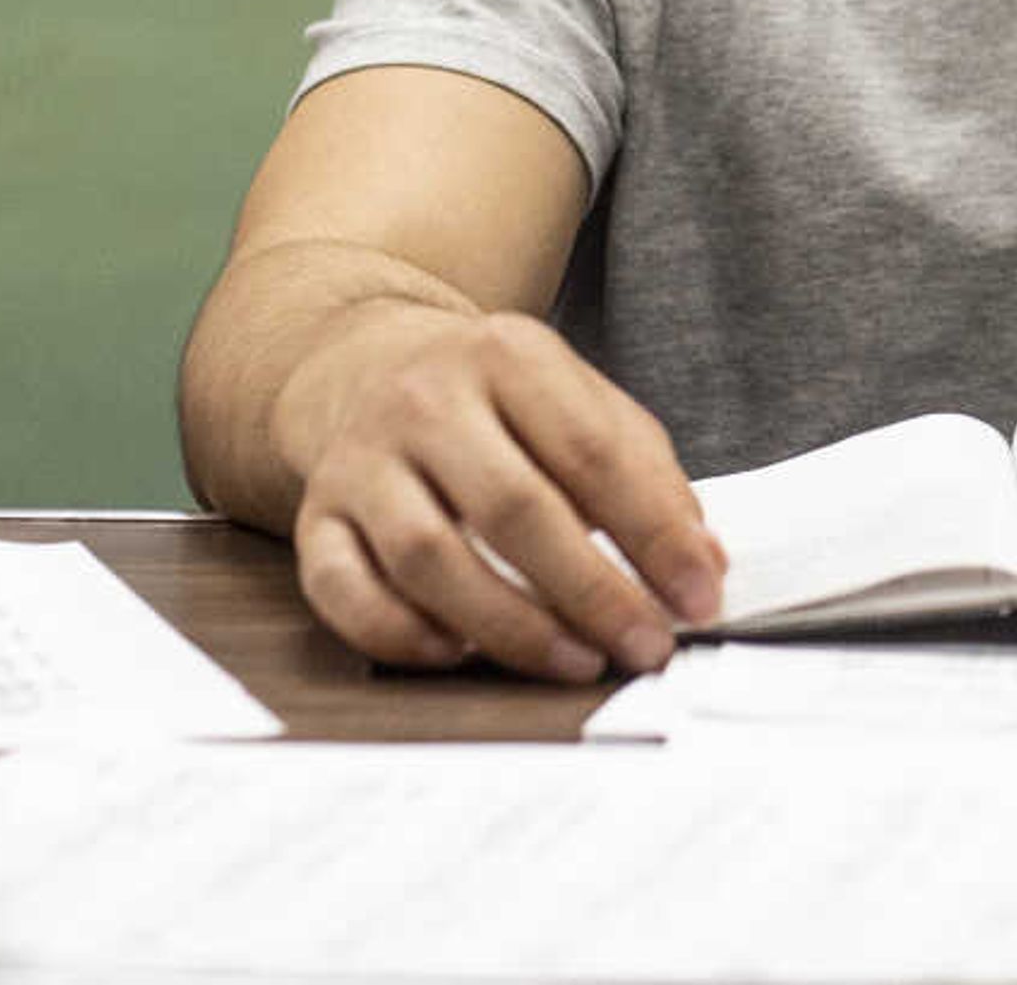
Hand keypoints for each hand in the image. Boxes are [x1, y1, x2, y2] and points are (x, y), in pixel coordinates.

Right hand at [279, 305, 724, 681]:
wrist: (366, 365)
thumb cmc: (497, 404)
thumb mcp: (580, 403)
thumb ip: (647, 476)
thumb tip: (701, 566)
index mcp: (508, 356)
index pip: (593, 451)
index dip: (654, 534)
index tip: (699, 597)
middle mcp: (426, 401)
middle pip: (513, 508)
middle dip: (591, 591)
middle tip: (644, 644)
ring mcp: (362, 460)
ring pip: (429, 558)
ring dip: (510, 626)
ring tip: (575, 660)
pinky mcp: (316, 518)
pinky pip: (343, 591)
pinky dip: (403, 634)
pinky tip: (459, 652)